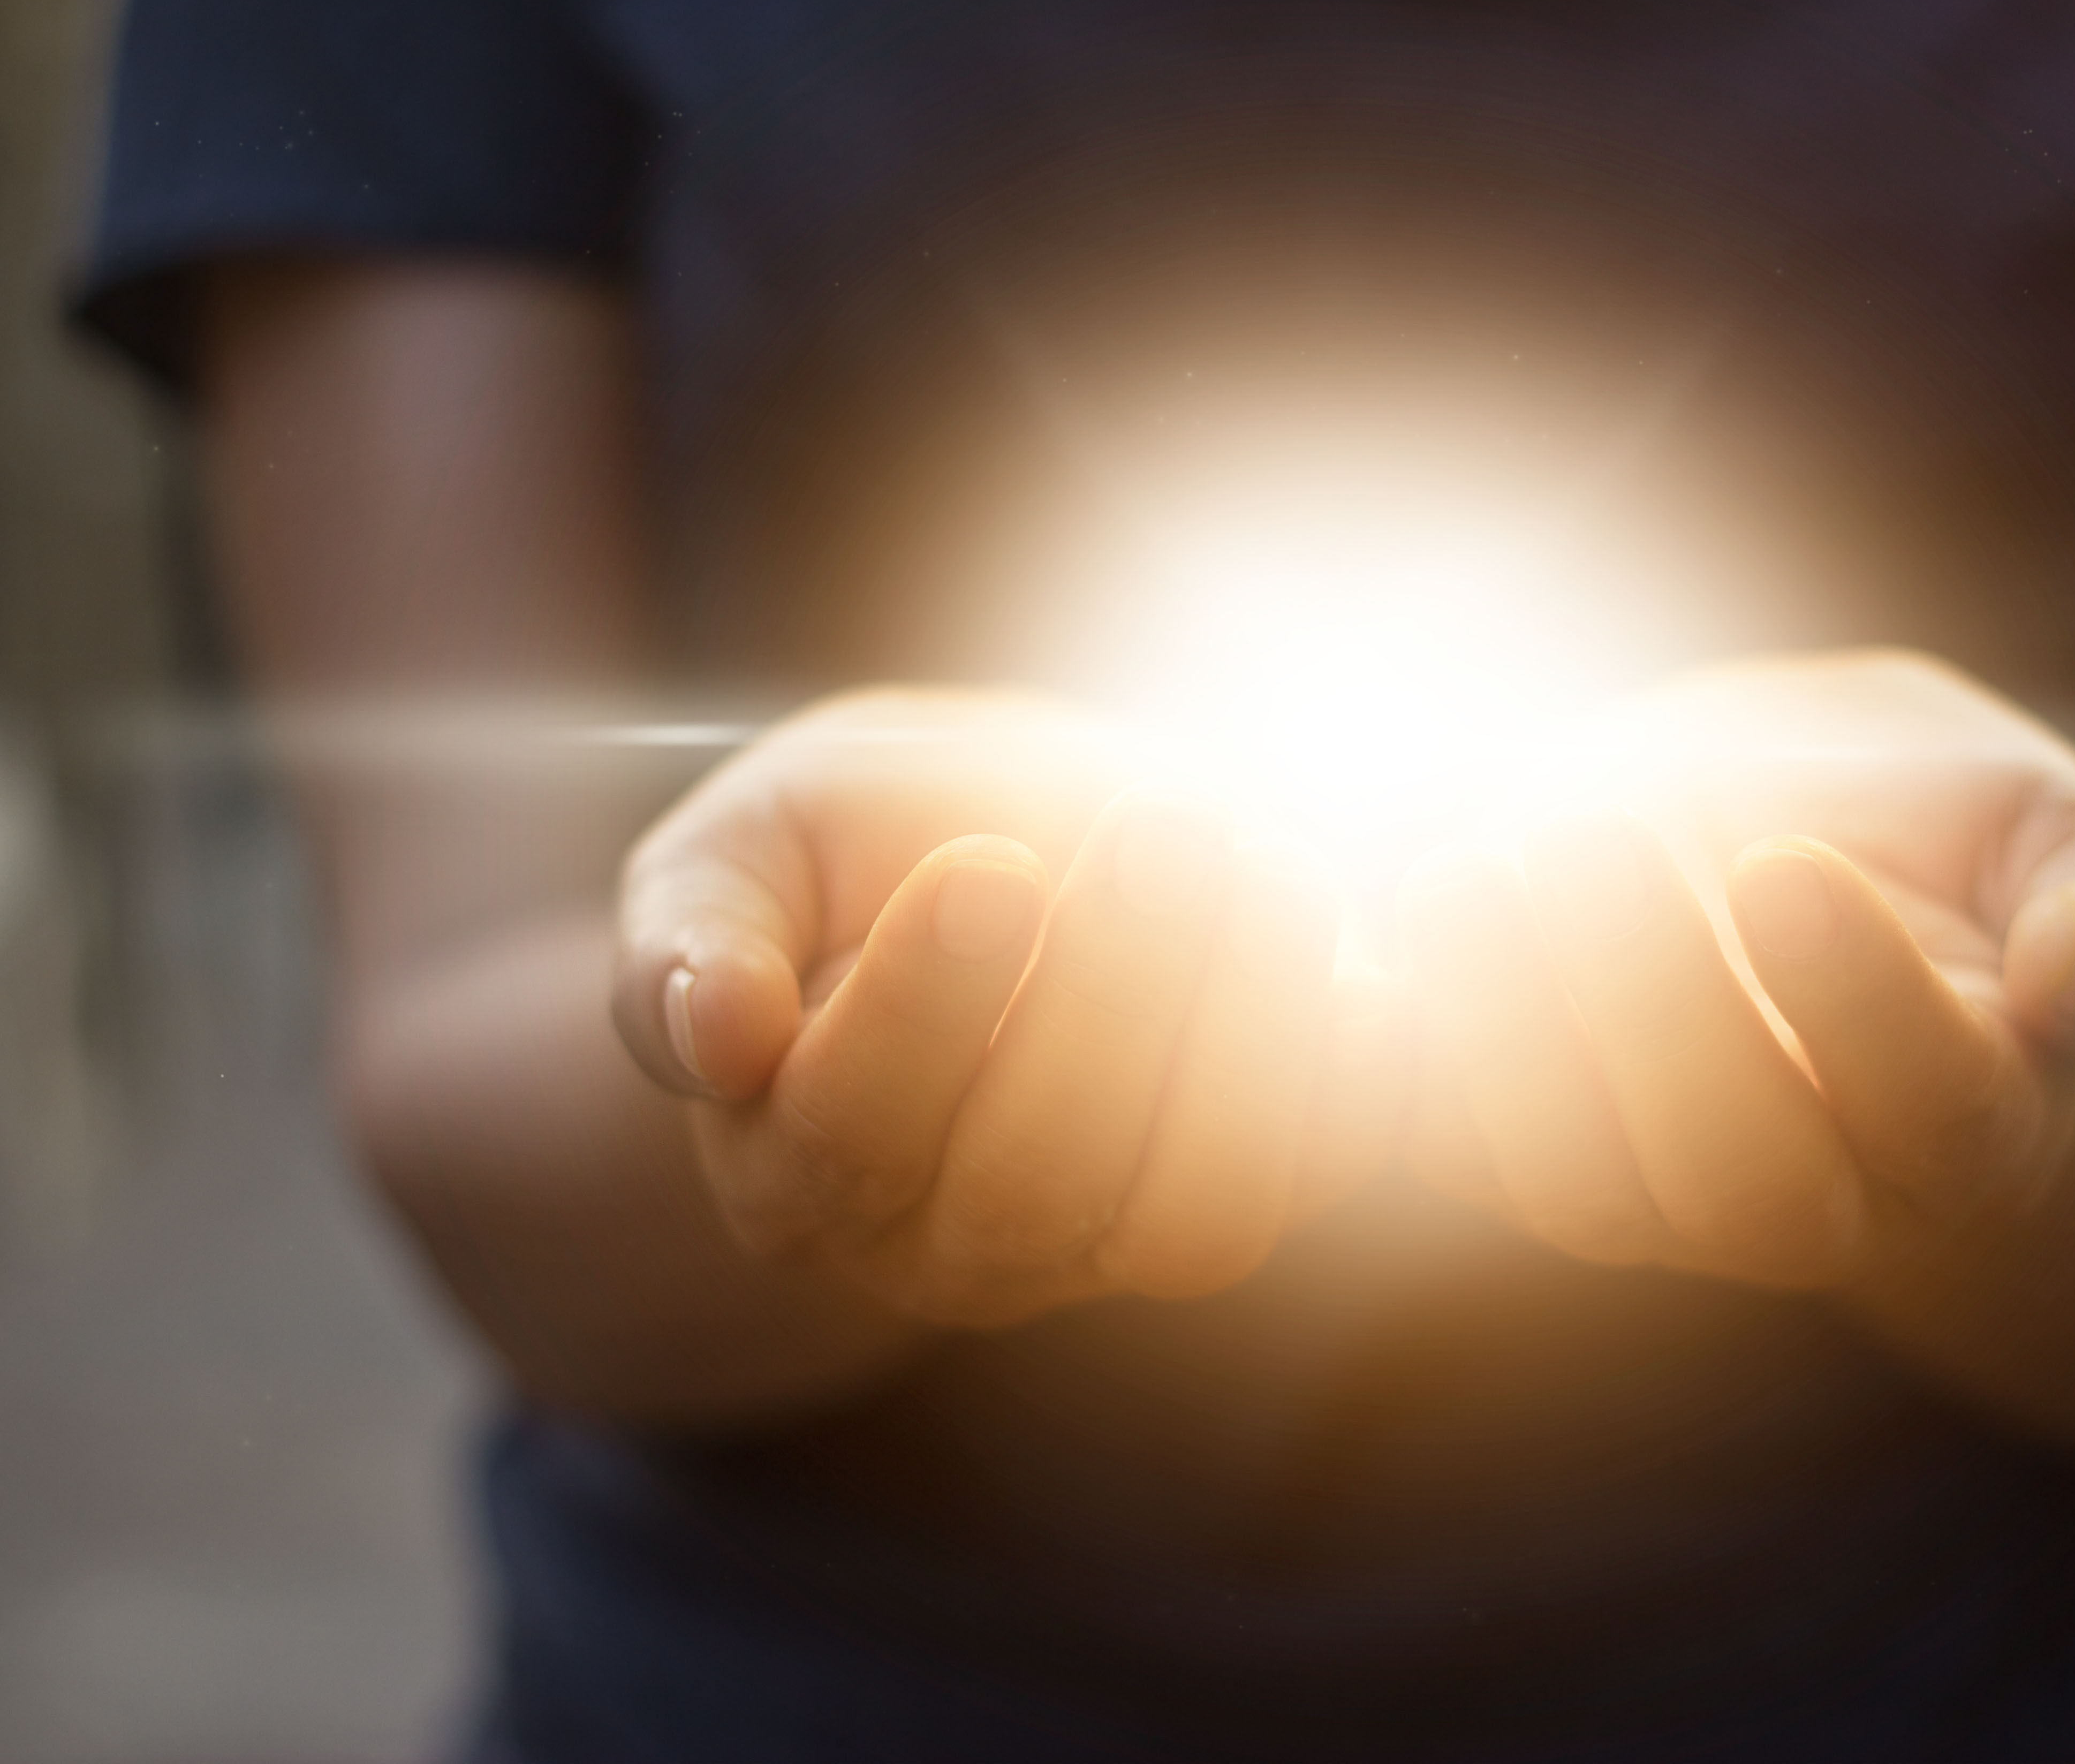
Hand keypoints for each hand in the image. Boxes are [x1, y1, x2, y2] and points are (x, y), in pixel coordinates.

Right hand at [614, 687, 1408, 1326]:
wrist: (1000, 862)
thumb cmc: (849, 853)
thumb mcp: (743, 852)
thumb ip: (696, 934)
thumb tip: (713, 1032)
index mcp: (794, 1161)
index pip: (852, 1127)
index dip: (921, 1011)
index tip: (983, 871)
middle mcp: (942, 1245)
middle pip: (1032, 1179)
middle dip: (1111, 998)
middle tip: (1160, 824)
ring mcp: (1098, 1248)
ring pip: (1186, 1212)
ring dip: (1241, 1041)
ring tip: (1265, 867)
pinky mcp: (1234, 1203)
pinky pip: (1315, 1181)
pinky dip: (1355, 1077)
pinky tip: (1378, 949)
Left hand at [1399, 650, 2074, 1287]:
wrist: (1752, 824)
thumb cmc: (1919, 824)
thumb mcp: (2044, 825)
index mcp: (1970, 1114)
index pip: (1936, 1109)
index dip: (1862, 1005)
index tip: (1784, 863)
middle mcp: (1819, 1195)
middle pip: (1743, 1186)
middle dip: (1659, 1019)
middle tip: (1594, 837)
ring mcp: (1653, 1201)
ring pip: (1579, 1194)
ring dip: (1512, 1039)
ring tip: (1471, 869)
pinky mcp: (1513, 1164)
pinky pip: (1447, 1160)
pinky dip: (1400, 1063)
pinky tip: (1372, 933)